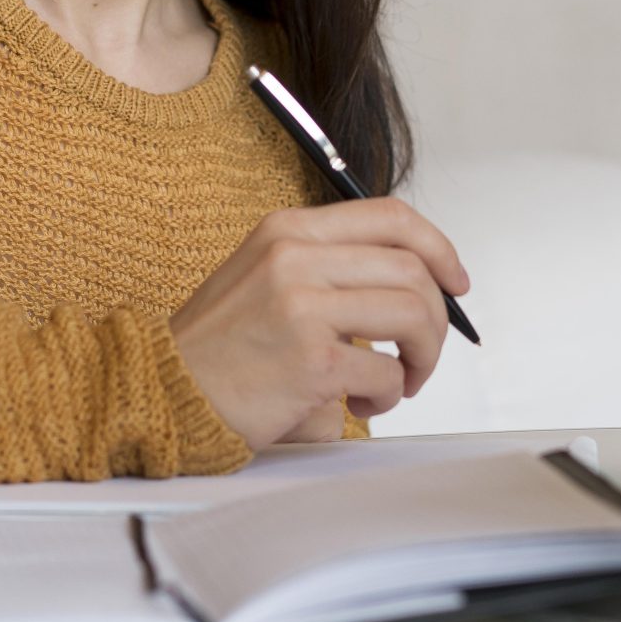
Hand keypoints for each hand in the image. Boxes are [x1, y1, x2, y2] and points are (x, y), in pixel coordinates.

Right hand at [168, 198, 470, 448]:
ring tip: (400, 380)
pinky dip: (387, 396)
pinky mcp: (311, 362)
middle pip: (413, 269)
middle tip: (423, 352)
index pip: (391, 216)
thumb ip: (329, 265)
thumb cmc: (221, 345)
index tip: (456, 282)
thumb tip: (415, 277)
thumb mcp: (266, 274)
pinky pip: (386, 374)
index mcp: (290, 230)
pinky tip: (360, 405)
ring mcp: (302, 307)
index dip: (439, 248)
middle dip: (437, 318)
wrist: (164, 391)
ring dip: (423, 356)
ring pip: (412, 314)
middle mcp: (296, 257)